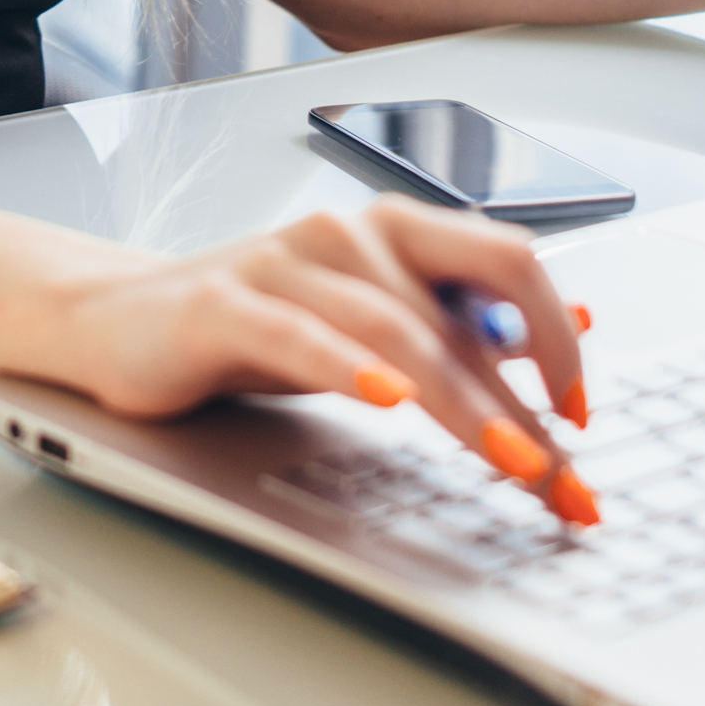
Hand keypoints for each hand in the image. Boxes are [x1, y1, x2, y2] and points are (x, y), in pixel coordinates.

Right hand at [35, 196, 600, 521]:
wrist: (121, 320)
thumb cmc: (256, 325)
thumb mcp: (375, 320)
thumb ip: (466, 318)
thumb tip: (579, 319)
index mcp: (396, 229)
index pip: (507, 260)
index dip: (556, 334)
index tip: (583, 414)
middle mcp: (348, 234)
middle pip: (460, 308)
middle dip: (520, 401)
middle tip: (558, 476)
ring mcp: (284, 263)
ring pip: (394, 328)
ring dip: (461, 402)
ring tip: (507, 458)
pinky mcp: (223, 304)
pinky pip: (296, 334)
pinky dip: (347, 366)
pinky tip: (386, 400)